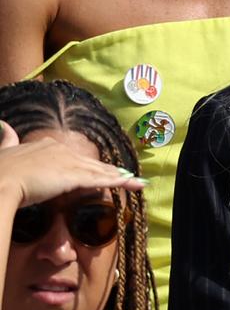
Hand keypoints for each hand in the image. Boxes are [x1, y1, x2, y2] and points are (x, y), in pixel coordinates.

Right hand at [0, 120, 144, 208]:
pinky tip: (130, 183)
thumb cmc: (0, 170)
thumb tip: (3, 125)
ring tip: (136, 182)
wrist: (0, 181)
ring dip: (119, 177)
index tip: (98, 169)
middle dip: (110, 171)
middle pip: (91, 164)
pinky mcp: (74, 176)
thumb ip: (7, 139)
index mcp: (46, 146)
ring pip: (100, 171)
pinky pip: (100, 180)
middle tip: (127, 176)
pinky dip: (117, 182)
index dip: (88, 165)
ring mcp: (69, 163)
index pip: (73, 158)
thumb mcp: (4, 151)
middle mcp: (61, 151)